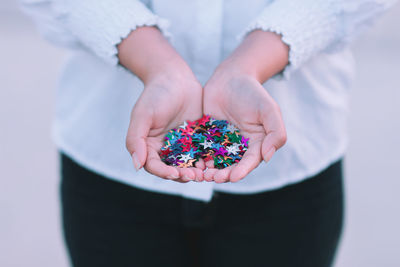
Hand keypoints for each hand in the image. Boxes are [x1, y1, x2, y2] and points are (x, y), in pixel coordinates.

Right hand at [119, 27, 203, 182]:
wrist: (175, 77)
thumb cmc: (155, 94)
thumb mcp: (142, 115)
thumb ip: (136, 140)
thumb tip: (137, 165)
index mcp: (149, 146)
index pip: (154, 166)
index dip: (163, 172)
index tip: (174, 174)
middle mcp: (165, 148)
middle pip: (172, 169)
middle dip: (182, 175)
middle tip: (194, 176)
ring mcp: (182, 145)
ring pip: (188, 164)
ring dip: (196, 171)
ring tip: (205, 173)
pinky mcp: (197, 139)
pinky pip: (202, 153)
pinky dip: (207, 160)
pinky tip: (214, 162)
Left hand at [202, 30, 288, 182]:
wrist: (231, 77)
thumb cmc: (253, 93)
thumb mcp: (269, 110)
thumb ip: (276, 132)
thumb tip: (268, 157)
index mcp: (255, 144)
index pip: (249, 162)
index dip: (242, 171)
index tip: (233, 178)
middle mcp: (238, 147)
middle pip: (231, 166)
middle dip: (223, 174)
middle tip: (214, 178)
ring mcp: (221, 143)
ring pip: (215, 161)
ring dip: (209, 170)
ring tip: (202, 175)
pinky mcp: (206, 137)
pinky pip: (201, 150)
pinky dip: (197, 158)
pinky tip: (191, 162)